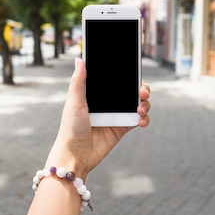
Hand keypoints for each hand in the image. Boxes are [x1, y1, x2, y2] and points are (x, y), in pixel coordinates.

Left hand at [46, 58, 150, 178]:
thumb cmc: (70, 128)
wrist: (75, 155)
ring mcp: (116, 115)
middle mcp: (108, 103)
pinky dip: (144, 118)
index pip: (115, 79)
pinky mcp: (122, 128)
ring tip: (140, 108)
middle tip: (142, 92)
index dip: (126, 74)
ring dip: (144, 103)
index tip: (134, 69)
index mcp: (96, 93)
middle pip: (130, 90)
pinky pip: (138, 120)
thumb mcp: (74, 102)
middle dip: (141, 88)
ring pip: (138, 104)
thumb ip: (78, 81)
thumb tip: (80, 59)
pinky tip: (141, 120)